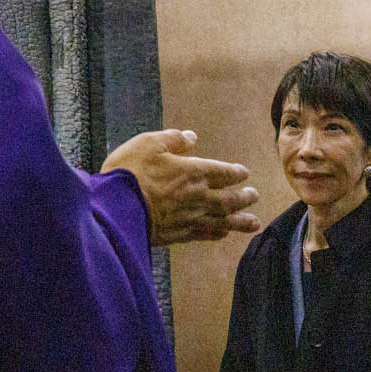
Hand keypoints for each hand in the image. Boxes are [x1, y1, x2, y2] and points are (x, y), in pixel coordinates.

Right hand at [103, 129, 260, 243]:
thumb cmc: (130, 172)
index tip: (244, 173)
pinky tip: (223, 234)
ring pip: (222, 220)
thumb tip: (192, 137)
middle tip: (255, 196)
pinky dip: (217, 234)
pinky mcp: (178, 234)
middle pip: (229, 199)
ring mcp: (190, 217)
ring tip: (253, 223)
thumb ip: (173, 139)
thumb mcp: (148, 144)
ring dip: (240, 221)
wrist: (115, 209)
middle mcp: (198, 196)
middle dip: (244, 197)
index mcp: (193, 171)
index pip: (223, 172)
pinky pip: (204, 234)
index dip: (235, 173)